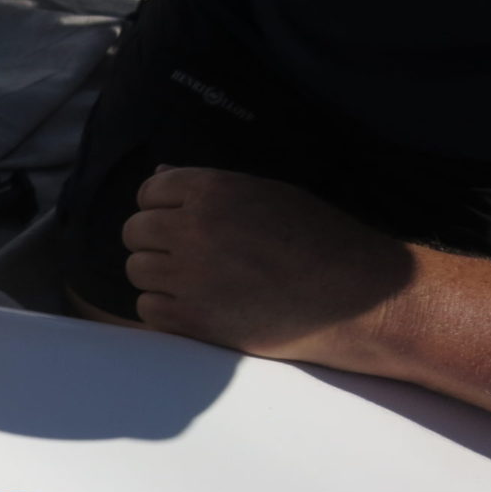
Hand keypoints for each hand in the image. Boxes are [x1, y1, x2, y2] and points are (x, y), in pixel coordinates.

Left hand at [121, 166, 414, 366]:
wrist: (356, 299)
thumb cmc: (319, 241)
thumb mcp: (267, 195)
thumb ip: (208, 186)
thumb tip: (159, 173)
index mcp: (212, 190)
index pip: (148, 192)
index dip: (159, 208)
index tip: (180, 224)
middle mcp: (194, 228)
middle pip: (134, 232)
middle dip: (154, 243)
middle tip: (185, 257)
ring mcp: (190, 276)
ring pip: (136, 271)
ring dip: (157, 278)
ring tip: (193, 284)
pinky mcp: (193, 319)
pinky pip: (148, 310)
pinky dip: (164, 311)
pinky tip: (194, 308)